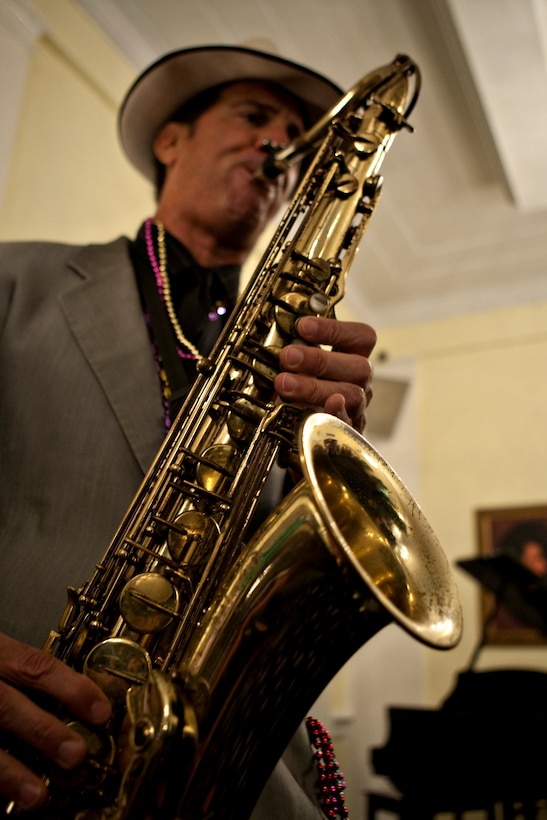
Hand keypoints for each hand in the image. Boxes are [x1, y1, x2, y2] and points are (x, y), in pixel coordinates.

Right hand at [0, 633, 111, 811]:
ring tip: (37, 795)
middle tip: (76, 754)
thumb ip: (22, 671)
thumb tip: (76, 701)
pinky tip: (0, 801)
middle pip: (6, 704)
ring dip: (8, 771)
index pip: (34, 665)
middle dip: (42, 730)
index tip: (100, 711)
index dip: (70, 687)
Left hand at [275, 316, 375, 431]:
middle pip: (359, 367)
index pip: (361, 337)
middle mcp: (361, 383)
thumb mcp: (296, 368)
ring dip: (315, 387)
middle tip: (287, 357)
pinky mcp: (348, 435)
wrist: (295, 434)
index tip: (302, 326)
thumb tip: (279, 338)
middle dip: (320, 360)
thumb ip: (296, 353)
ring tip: (284, 383)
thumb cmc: (297, 391)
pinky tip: (321, 408)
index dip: (335, 329)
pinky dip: (335, 415)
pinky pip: (348, 426)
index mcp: (354, 359)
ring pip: (352, 395)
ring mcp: (357, 410)